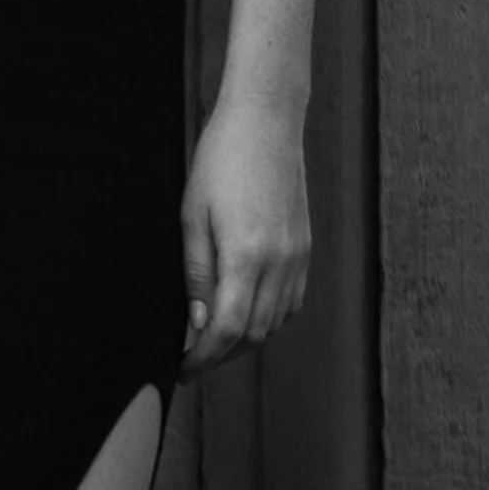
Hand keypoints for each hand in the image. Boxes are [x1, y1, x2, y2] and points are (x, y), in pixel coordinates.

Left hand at [178, 93, 309, 378]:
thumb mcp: (192, 215)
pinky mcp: (305, 248)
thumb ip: (197, 275)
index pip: (228, 330)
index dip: (204, 358)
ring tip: (214, 337)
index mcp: (247, 255)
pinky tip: (245, 309)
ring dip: (245, 339)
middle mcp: (280, 263)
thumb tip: (198, 324)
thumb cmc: (221, 160)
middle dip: (222, 355)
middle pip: (253, 334)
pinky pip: (290, 301)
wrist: (265, 121)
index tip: (183, 368)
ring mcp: (297, 257)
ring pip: (274, 322)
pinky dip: (267, 316)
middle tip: (192, 357)